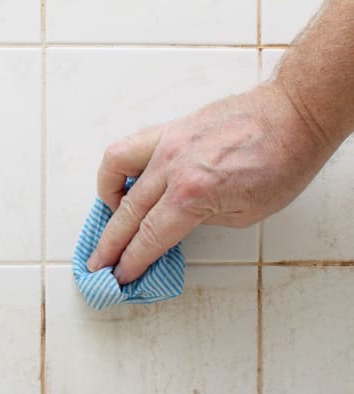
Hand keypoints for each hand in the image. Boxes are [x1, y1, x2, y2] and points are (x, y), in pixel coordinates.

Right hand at [86, 82, 336, 283]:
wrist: (294, 115)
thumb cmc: (283, 162)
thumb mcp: (246, 212)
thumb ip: (201, 220)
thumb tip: (174, 225)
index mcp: (193, 193)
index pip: (150, 236)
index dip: (131, 261)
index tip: (119, 275)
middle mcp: (172, 167)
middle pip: (127, 214)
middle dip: (110, 244)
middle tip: (100, 263)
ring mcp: (166, 143)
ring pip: (114, 172)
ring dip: (106, 200)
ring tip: (113, 216)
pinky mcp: (169, 129)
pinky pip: (128, 148)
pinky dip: (117, 168)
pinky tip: (126, 182)